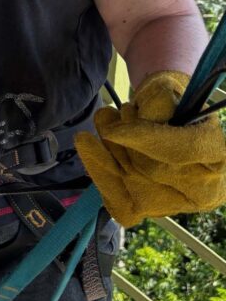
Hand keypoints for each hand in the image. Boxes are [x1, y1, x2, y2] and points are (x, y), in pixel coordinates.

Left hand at [76, 70, 225, 226]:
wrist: (163, 122)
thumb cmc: (167, 103)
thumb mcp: (170, 90)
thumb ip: (161, 99)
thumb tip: (144, 115)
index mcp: (217, 155)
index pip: (185, 150)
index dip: (147, 138)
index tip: (115, 127)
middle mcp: (202, 189)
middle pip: (152, 169)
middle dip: (122, 137)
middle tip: (114, 112)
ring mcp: (174, 205)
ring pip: (130, 183)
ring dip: (107, 147)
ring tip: (105, 120)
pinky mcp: (146, 211)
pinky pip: (117, 202)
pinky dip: (97, 170)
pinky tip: (87, 145)